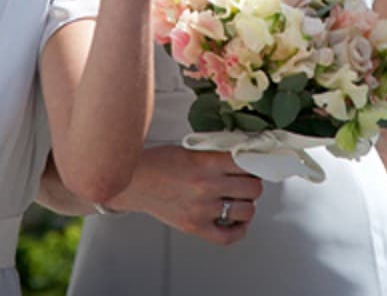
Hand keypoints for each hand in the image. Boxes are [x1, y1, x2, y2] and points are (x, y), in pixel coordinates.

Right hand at [111, 144, 264, 245]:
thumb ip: (215, 155)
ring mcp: (201, 210)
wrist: (133, 182)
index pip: (247, 163)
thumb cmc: (157, 163)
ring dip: (247, 204)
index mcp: (205, 163)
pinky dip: (239, 230)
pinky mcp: (195, 227)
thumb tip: (242, 159)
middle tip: (247, 181)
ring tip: (240, 199)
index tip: (254, 163)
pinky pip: (228, 236)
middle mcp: (206, 187)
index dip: (253, 163)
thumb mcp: (189, 150)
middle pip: (253, 188)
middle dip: (253, 183)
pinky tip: (238, 221)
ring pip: (247, 210)